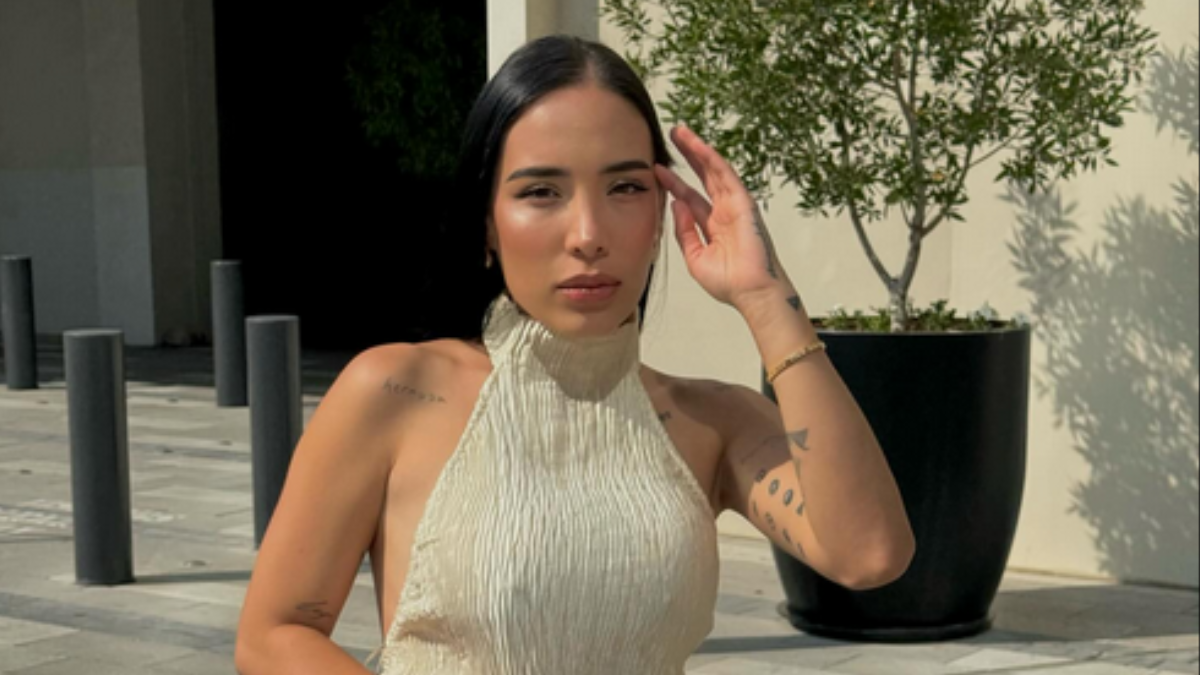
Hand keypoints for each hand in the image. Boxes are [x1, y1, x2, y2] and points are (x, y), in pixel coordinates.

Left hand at [655, 125, 790, 310]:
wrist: (751, 293)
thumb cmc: (728, 283)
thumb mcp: (694, 257)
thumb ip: (684, 232)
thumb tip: (675, 205)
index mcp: (713, 226)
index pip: (690, 197)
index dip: (674, 182)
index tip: (657, 169)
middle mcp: (724, 212)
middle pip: (702, 177)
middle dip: (687, 156)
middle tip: (672, 136)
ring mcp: (734, 206)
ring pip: (714, 170)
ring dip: (698, 150)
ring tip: (681, 132)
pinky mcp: (743, 203)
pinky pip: (726, 176)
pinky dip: (712, 160)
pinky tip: (699, 146)